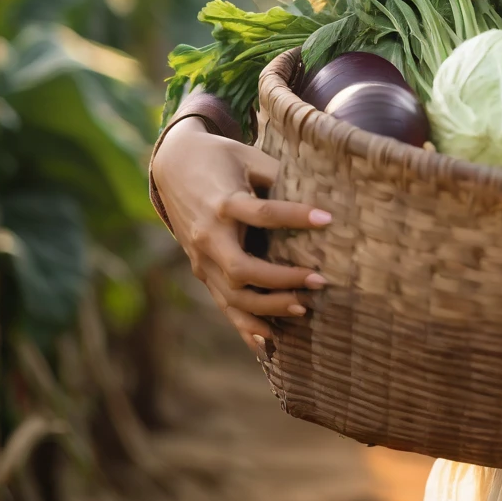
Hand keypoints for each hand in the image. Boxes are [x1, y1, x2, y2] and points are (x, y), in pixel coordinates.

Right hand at [151, 117, 330, 352]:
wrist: (173, 165)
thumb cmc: (222, 157)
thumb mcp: (249, 156)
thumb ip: (278, 176)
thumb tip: (320, 194)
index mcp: (223, 202)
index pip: (262, 214)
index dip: (295, 216)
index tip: (328, 218)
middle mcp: (208, 235)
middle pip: (241, 270)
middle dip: (282, 280)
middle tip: (320, 280)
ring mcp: (201, 258)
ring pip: (231, 295)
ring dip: (268, 308)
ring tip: (304, 309)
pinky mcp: (200, 270)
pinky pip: (223, 304)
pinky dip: (245, 326)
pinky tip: (269, 344)